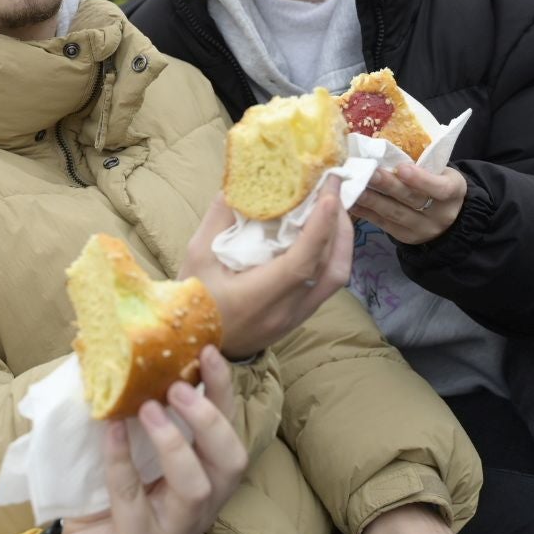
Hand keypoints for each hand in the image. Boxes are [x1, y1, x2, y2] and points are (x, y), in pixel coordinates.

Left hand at [53, 346, 246, 533]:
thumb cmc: (118, 499)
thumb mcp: (137, 453)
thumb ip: (142, 415)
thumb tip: (122, 357)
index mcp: (208, 473)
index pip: (229, 426)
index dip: (223, 390)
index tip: (208, 351)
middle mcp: (204, 501)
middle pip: (231, 460)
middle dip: (209, 418)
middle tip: (176, 387)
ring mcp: (177, 526)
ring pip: (198, 487)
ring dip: (175, 443)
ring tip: (148, 409)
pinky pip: (135, 499)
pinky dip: (122, 462)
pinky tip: (109, 432)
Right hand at [179, 184, 352, 358]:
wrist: (195, 348)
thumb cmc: (192, 304)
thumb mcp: (196, 258)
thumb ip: (219, 219)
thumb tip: (240, 184)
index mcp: (258, 298)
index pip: (302, 262)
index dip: (320, 226)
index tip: (328, 193)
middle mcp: (286, 311)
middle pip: (331, 268)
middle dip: (338, 225)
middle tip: (332, 189)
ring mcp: (297, 317)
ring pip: (336, 277)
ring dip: (341, 240)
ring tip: (332, 208)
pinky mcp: (300, 317)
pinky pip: (328, 283)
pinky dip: (332, 253)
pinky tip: (323, 233)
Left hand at [350, 164, 465, 245]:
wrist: (448, 218)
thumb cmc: (438, 183)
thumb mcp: (442, 172)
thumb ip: (423, 166)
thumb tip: (385, 150)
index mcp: (454, 192)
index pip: (440, 188)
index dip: (420, 179)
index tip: (402, 168)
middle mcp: (440, 214)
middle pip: (411, 199)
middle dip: (388, 185)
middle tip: (368, 172)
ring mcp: (421, 229)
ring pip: (394, 213)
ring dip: (371, 199)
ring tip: (354, 186)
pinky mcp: (404, 237)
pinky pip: (383, 224)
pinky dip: (366, 212)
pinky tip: (351, 201)